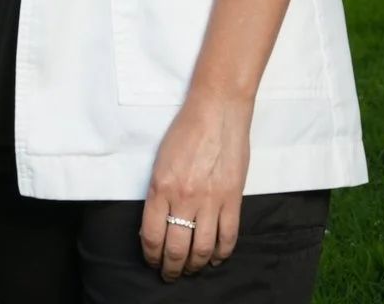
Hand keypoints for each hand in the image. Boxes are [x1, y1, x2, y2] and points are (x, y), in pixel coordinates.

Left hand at [139, 90, 250, 280]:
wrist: (217, 110)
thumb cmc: (186, 130)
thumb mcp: (161, 161)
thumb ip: (158, 193)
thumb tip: (156, 224)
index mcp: (161, 187)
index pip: (151, 235)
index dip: (151, 255)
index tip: (152, 260)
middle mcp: (184, 198)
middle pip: (176, 248)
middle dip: (170, 268)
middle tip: (169, 274)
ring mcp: (211, 200)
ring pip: (202, 249)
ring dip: (194, 265)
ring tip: (191, 269)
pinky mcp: (233, 199)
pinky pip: (228, 237)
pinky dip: (220, 254)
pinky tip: (214, 257)